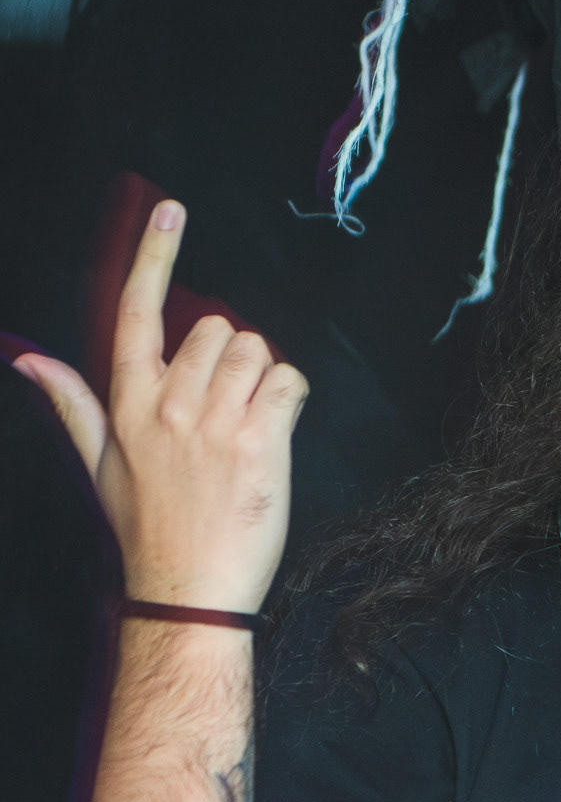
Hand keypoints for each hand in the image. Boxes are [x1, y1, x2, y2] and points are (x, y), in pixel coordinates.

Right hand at [13, 201, 308, 610]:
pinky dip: (291, 399)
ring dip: (262, 379)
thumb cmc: (148, 531)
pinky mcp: (259, 443)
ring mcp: (215, 422)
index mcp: (128, 404)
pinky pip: (290, 382)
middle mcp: (168, 405)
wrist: (189, 593)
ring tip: (245, 428)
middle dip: (231, 359)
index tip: (170, 209)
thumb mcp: (100, 465)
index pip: (136, 311)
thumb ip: (72, 403)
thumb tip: (29, 359)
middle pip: (218, 329)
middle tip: (224, 411)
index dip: (154, 254)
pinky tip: (272, 434)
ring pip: (257, 351)